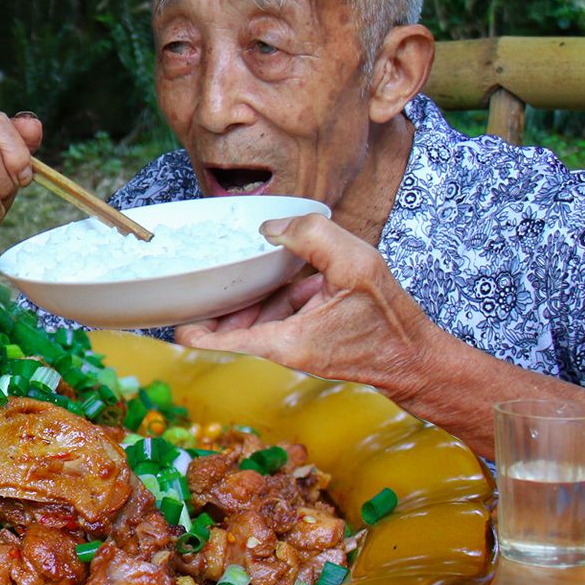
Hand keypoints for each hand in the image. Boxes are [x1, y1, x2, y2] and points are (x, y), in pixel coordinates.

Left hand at [173, 213, 444, 403]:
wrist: (415, 358)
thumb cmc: (389, 320)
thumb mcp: (356, 265)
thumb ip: (313, 237)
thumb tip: (271, 226)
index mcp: (283, 342)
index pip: (217, 342)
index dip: (190, 328)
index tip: (169, 315)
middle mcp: (281, 349)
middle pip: (230, 327)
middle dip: (216, 301)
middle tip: (197, 272)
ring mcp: (292, 347)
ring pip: (254, 319)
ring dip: (250, 295)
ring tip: (241, 265)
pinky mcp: (305, 340)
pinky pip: (277, 317)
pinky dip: (277, 296)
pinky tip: (291, 274)